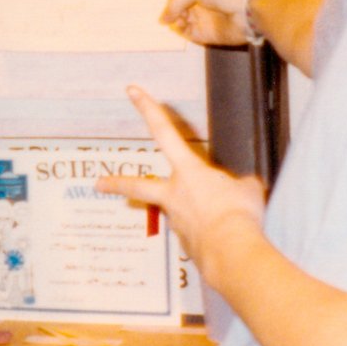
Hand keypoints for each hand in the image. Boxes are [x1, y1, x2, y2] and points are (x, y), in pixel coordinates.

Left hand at [97, 86, 266, 282]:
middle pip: (139, 185)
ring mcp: (177, 221)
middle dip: (117, 183)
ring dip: (194, 214)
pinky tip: (225, 238)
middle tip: (98, 183)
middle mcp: (175, 194)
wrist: (231, 252)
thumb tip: (242, 189)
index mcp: (189, 172)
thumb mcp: (248, 189)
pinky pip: (197, 234)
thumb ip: (239, 185)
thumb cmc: (239, 214)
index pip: (165, 132)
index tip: (133, 92)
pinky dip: (208, 234)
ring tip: (221, 221)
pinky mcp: (186, 245)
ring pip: (177, 212)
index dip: (149, 109)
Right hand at [160, 0, 255, 45]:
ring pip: (179, 13)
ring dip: (175, 13)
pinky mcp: (206, 31)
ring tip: (182, 15)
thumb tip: (165, 19)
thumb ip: (176, 2)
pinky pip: (185, 31)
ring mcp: (205, 13)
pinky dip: (179, 28)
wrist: (250, 11)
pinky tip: (182, 23)